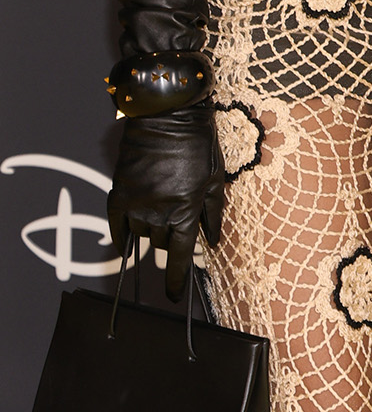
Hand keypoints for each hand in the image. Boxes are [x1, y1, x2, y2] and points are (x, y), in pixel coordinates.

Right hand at [107, 106, 224, 298]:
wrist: (167, 114)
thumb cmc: (199, 142)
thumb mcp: (215, 176)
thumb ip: (213, 212)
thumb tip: (212, 242)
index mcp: (186, 210)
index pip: (179, 257)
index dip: (176, 280)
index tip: (173, 296)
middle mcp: (159, 213)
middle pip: (161, 243)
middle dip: (170, 237)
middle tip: (175, 219)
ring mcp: (136, 204)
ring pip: (141, 234)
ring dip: (150, 229)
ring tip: (159, 206)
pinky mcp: (118, 193)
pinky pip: (117, 226)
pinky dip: (122, 233)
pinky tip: (127, 234)